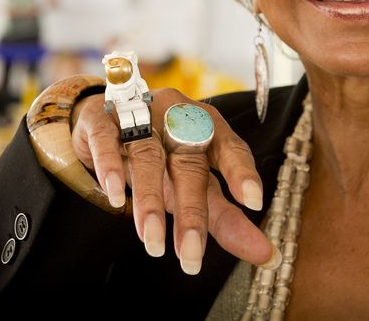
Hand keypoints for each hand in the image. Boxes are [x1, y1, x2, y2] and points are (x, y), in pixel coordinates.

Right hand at [71, 89, 276, 274]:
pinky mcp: (103, 117)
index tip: (254, 202)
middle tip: (191, 255)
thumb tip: (266, 256)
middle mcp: (177, 113)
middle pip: (188, 161)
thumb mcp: (194, 184)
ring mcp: (139, 112)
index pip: (230, 146)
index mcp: (206, 125)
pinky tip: (117, 196)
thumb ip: (225, 218)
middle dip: (191, 210)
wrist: (105, 124)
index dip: (242, 171)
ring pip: (148, 154)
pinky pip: (107, 138)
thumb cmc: (161, 156)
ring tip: (153, 242)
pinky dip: (112, 166)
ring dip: (150, 200)